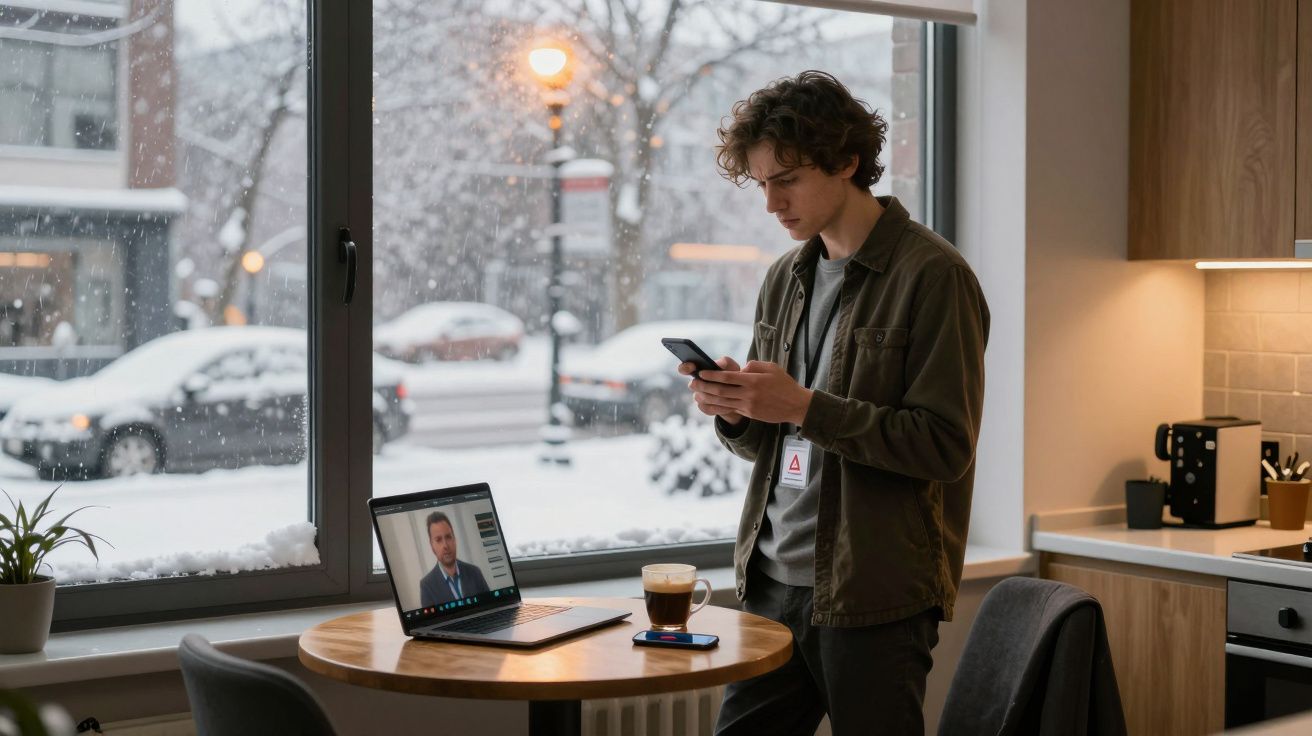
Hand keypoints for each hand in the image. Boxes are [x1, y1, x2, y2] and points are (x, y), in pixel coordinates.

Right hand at [679, 356, 744, 425]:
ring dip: (712, 397)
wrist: (740, 395)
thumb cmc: (734, 376)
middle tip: (711, 385)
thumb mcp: (732, 367)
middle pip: (693, 385)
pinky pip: (706, 408)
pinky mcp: (704, 407)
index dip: (685, 367)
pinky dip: (718, 407)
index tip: (691, 367)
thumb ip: (725, 363)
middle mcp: (697, 383)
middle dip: (702, 385)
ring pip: (700, 397)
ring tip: (726, 396)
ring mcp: (699, 396)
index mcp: (700, 370)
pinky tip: (729, 406)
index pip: (685, 368)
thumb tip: (719, 364)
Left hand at [689, 360, 812, 425]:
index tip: (701, 372)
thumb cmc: (784, 383)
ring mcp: (749, 406)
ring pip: (723, 402)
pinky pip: (730, 409)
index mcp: (753, 380)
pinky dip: (718, 406)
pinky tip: (709, 402)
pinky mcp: (750, 413)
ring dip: (708, 398)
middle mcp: (749, 394)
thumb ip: (754, 366)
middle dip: (704, 386)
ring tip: (696, 393)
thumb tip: (741, 368)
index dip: (712, 375)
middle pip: (721, 391)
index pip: (727, 377)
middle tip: (692, 382)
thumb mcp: (772, 368)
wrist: (796, 405)